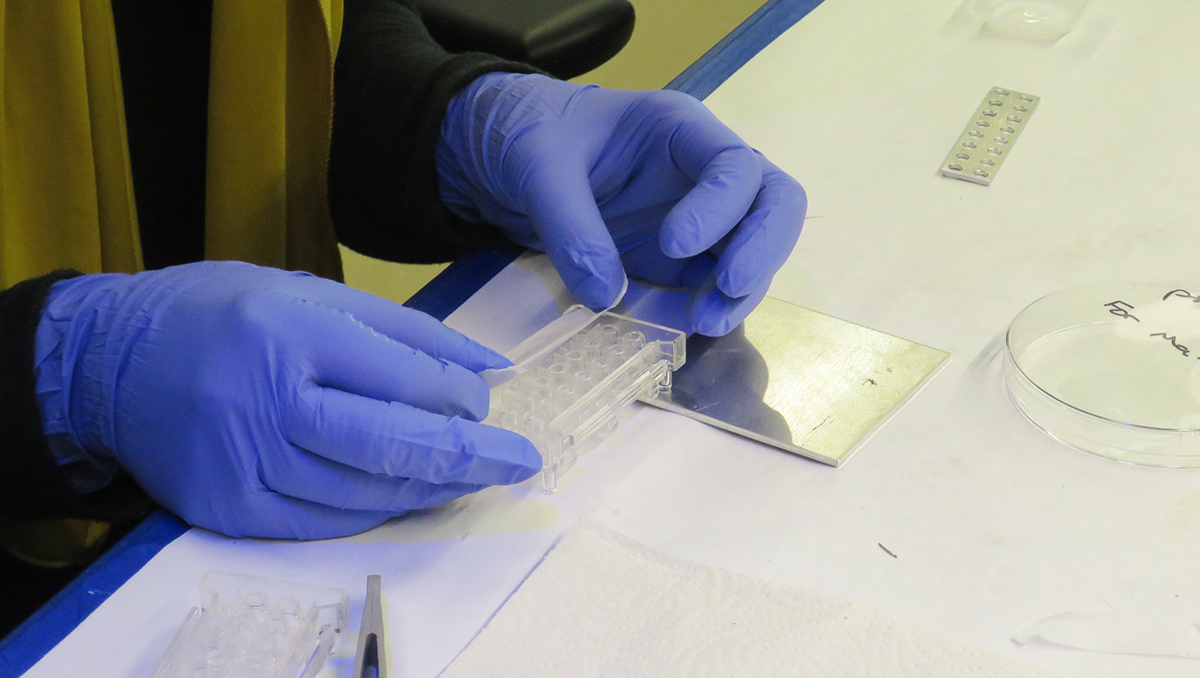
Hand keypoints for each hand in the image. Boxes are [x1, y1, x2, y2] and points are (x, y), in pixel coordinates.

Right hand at [35, 262, 539, 538]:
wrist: (108, 363)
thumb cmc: (219, 315)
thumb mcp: (307, 292)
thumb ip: (403, 331)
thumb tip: (488, 371)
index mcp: (290, 329)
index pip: (403, 377)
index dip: (459, 399)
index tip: (488, 406)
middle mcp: (265, 398)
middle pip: (392, 444)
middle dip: (470, 457)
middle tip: (520, 461)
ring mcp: (243, 461)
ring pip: (365, 492)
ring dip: (430, 487)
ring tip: (471, 475)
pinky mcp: (228, 508)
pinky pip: (325, 523)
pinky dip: (377, 510)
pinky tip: (408, 494)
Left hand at [437, 73, 806, 335]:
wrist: (503, 156)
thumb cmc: (528, 135)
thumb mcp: (538, 167)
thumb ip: (570, 225)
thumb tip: (605, 295)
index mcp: (679, 130)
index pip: (735, 164)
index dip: (720, 207)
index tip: (674, 244)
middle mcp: (701, 173)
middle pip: (772, 204)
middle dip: (762, 248)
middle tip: (730, 289)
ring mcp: (695, 217)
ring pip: (751, 251)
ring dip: (740, 290)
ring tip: (705, 322)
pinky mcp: (675, 259)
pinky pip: (711, 284)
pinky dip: (711, 307)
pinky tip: (690, 327)